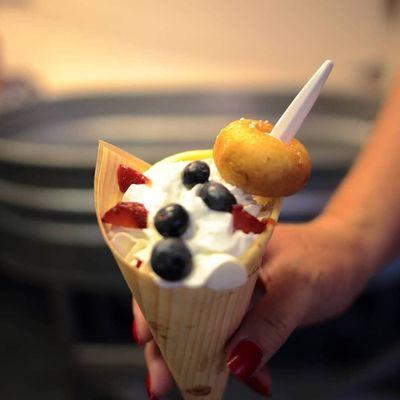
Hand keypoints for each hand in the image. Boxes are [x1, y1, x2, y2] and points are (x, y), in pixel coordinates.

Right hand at [132, 214, 369, 397]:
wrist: (343, 259)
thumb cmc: (323, 259)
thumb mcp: (298, 288)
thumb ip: (268, 323)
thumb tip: (234, 364)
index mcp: (222, 245)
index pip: (177, 272)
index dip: (155, 303)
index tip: (144, 337)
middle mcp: (218, 264)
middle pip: (180, 302)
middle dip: (167, 343)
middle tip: (160, 382)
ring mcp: (229, 287)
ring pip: (200, 322)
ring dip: (194, 356)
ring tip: (192, 389)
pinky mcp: (242, 306)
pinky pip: (226, 333)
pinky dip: (229, 358)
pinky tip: (242, 376)